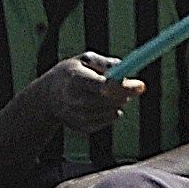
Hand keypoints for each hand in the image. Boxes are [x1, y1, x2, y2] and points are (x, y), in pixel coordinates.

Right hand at [26, 52, 144, 133]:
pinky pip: (108, 120)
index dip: (123, 87)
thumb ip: (105, 63)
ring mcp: (77, 116)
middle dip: (127, 94)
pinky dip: (111, 112)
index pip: (103, 87)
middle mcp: (74, 100)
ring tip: (111, 92)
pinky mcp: (81, 128)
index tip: (140, 85)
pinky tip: (101, 104)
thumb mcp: (85, 60)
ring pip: (113, 112)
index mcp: (75, 79)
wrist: (48, 97)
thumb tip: (125, 70)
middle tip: (137, 86)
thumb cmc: (72, 73)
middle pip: (110, 102)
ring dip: (119, 102)